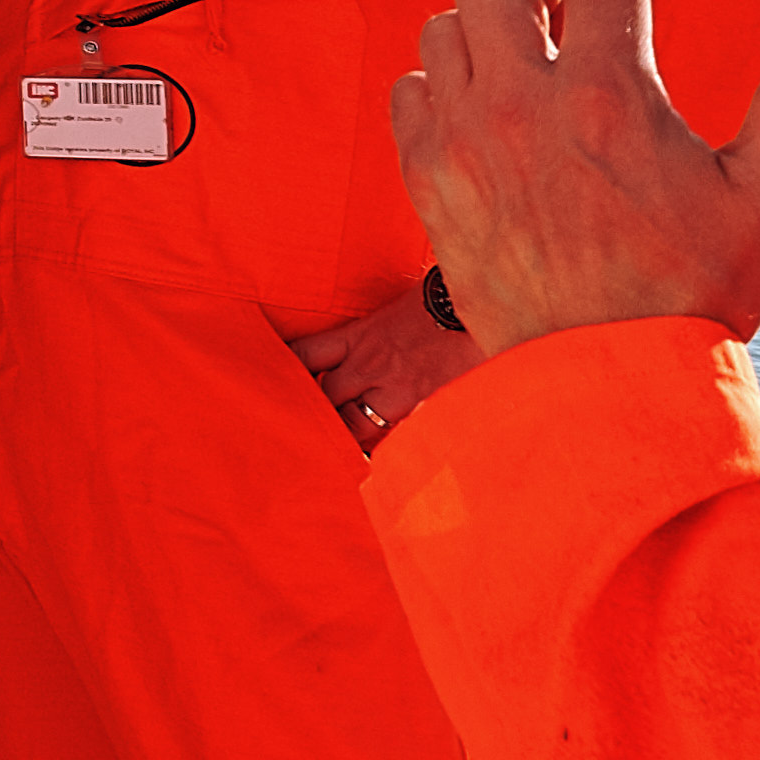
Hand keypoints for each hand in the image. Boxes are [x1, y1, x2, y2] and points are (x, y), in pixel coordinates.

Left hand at [283, 284, 471, 456]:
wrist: (487, 307)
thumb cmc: (445, 297)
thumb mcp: (399, 303)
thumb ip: (373, 324)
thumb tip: (363, 329)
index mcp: (361, 334)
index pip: (304, 354)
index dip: (287, 368)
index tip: (272, 379)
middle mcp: (371, 364)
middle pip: (324, 397)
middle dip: (315, 410)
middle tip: (302, 424)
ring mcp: (399, 390)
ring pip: (355, 425)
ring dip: (347, 434)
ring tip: (337, 448)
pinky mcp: (426, 408)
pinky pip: (396, 437)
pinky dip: (387, 448)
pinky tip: (381, 463)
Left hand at [389, 0, 759, 358]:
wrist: (605, 385)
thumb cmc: (698, 293)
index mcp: (613, 99)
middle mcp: (525, 108)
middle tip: (572, 19)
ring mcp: (465, 144)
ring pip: (444, 30)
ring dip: (484, 32)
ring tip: (530, 65)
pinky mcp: (430, 184)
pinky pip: (408, 92)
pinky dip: (440, 84)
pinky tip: (484, 111)